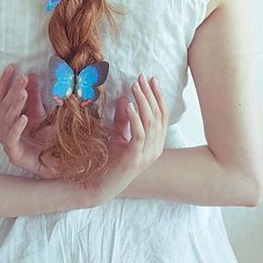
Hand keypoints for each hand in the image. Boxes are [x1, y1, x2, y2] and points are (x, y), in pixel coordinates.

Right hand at [0, 65, 58, 178]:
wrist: (56, 161)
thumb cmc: (46, 137)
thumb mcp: (41, 111)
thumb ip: (35, 96)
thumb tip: (32, 75)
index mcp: (9, 117)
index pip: (3, 96)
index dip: (6, 81)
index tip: (12, 67)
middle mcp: (5, 128)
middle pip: (5, 105)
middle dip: (14, 90)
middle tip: (23, 77)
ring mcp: (8, 141)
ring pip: (7, 119)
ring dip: (15, 104)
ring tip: (23, 92)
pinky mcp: (14, 154)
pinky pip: (12, 138)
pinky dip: (17, 126)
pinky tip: (25, 117)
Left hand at [83, 73, 168, 203]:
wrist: (99, 184)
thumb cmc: (110, 161)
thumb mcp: (118, 135)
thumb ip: (123, 119)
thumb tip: (123, 98)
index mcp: (155, 143)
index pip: (162, 115)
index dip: (158, 96)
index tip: (151, 79)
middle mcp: (155, 149)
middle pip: (158, 116)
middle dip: (150, 94)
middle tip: (141, 78)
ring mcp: (147, 154)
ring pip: (151, 122)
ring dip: (142, 101)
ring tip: (134, 87)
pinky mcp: (135, 158)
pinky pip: (139, 133)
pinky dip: (135, 117)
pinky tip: (128, 104)